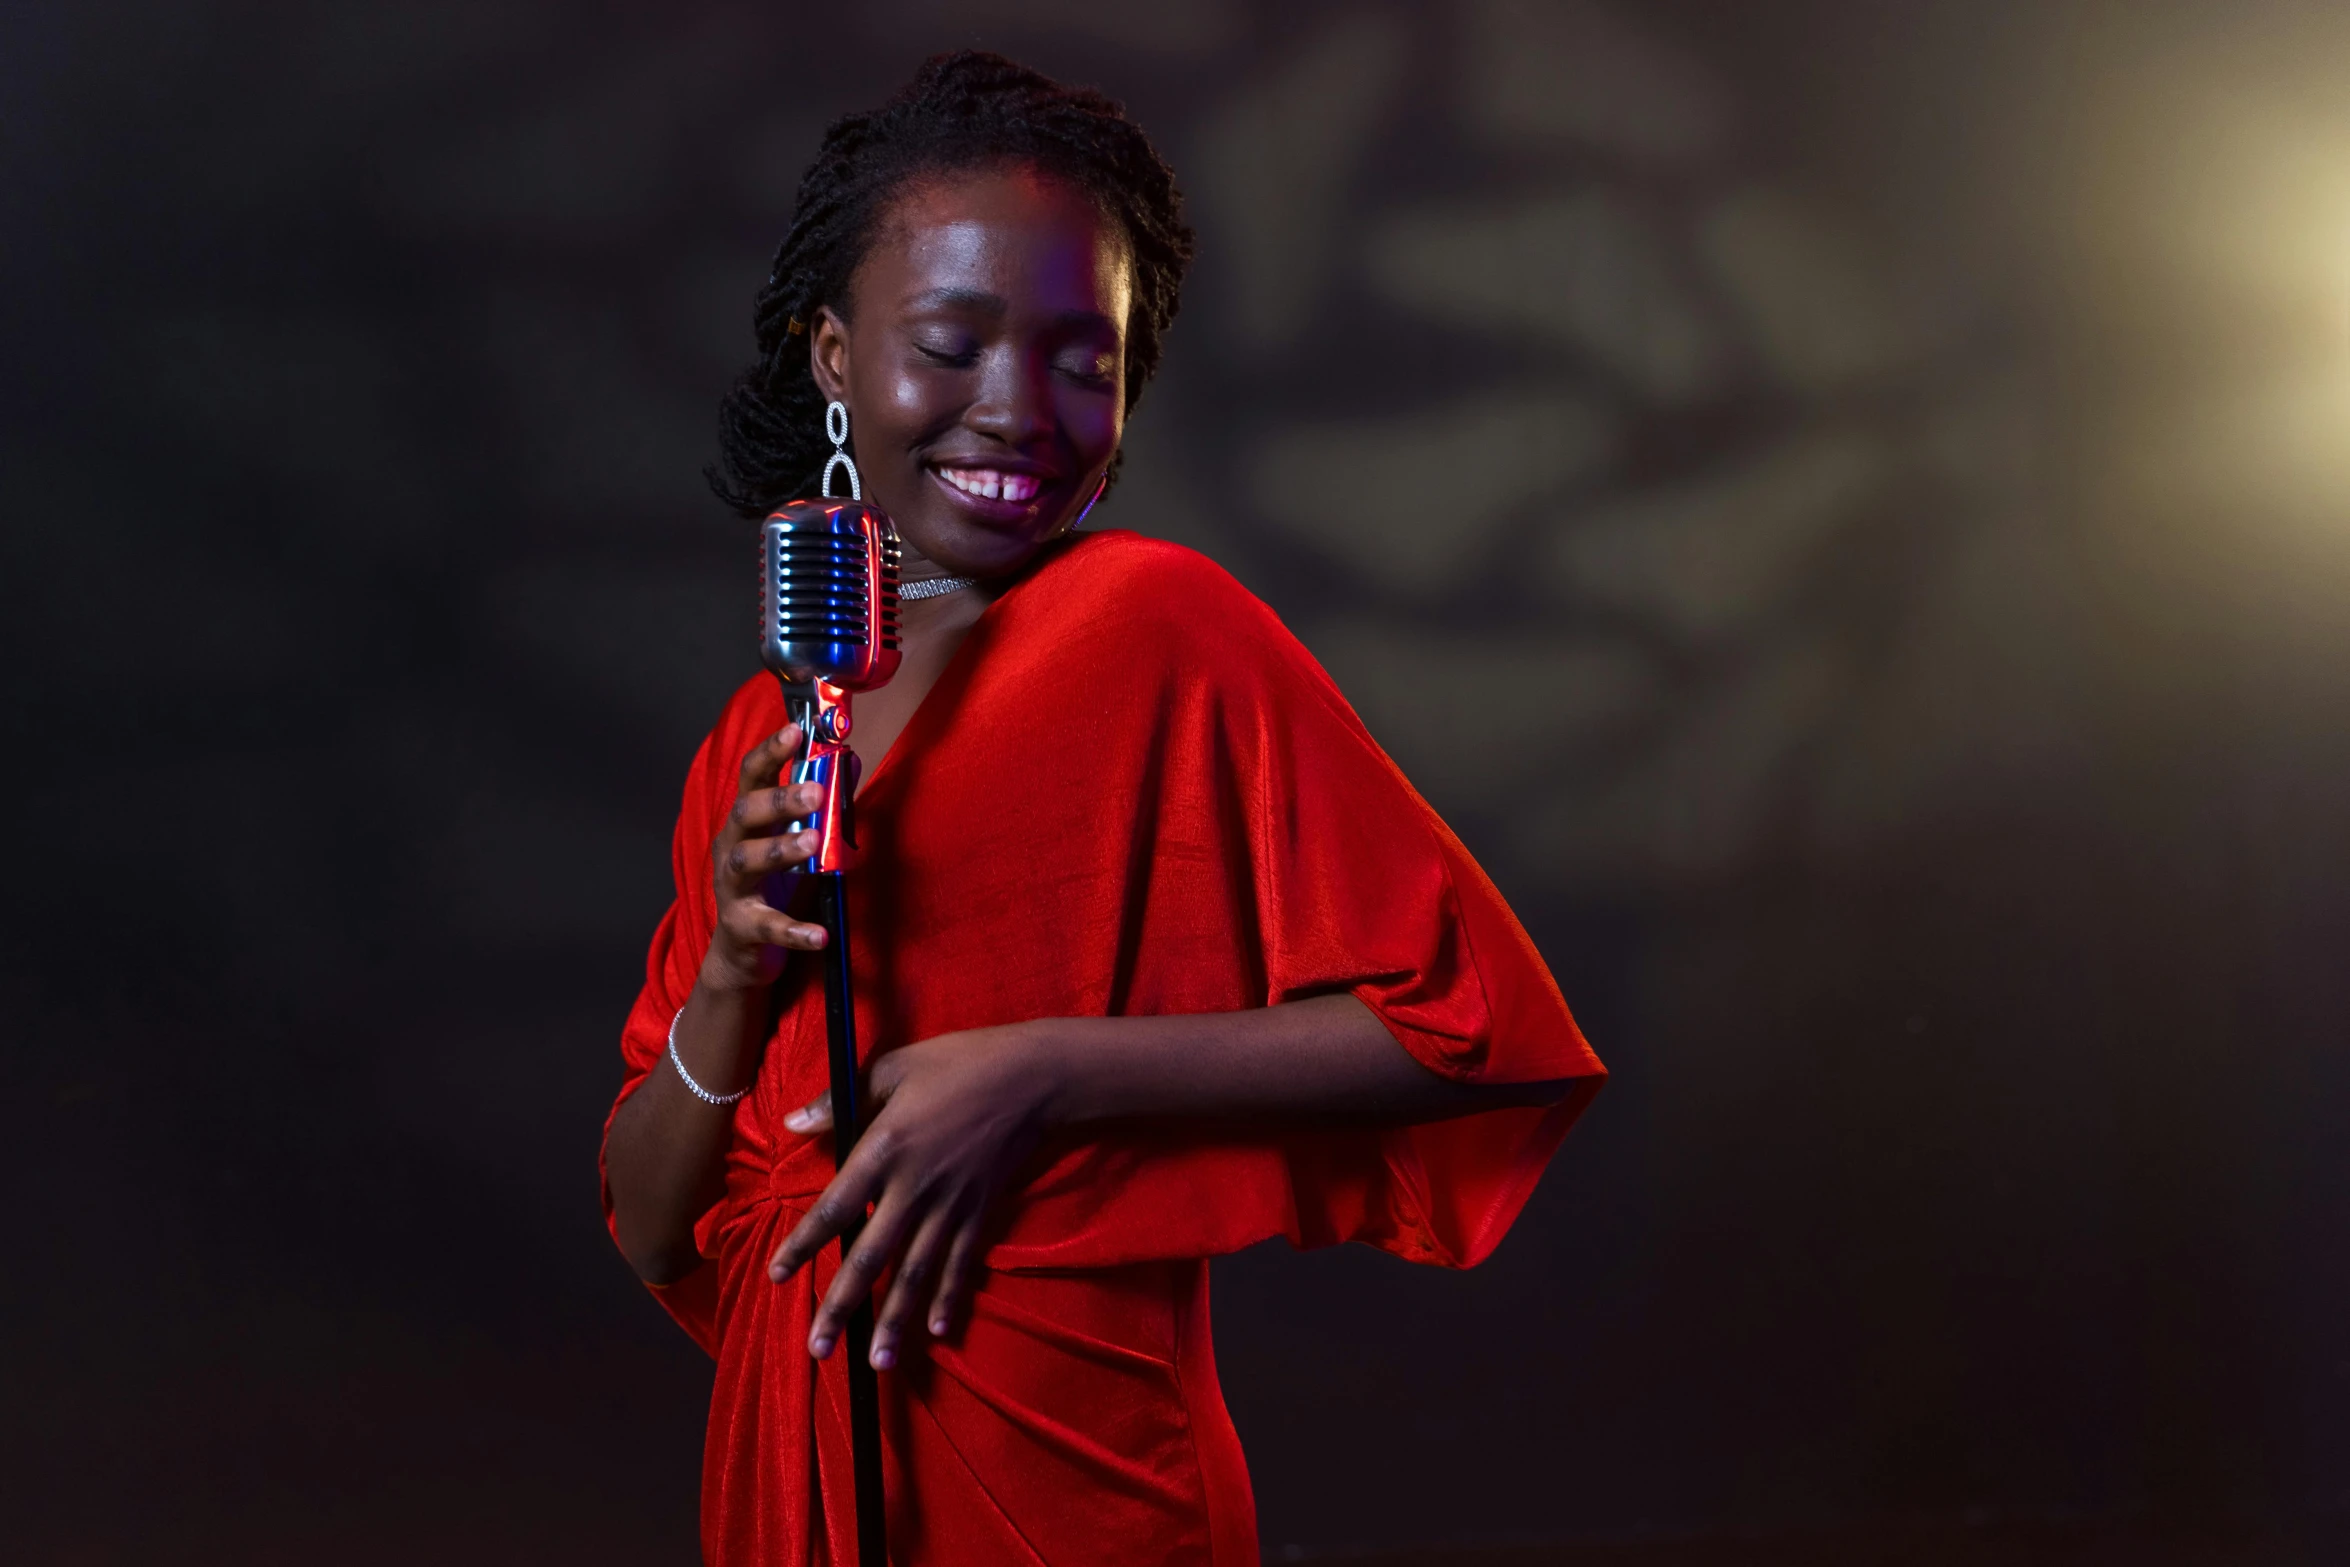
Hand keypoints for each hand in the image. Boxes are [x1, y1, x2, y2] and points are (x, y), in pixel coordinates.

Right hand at [702, 725, 831, 993]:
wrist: (741, 951)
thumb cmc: (771, 885)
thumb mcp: (793, 839)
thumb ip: (819, 804)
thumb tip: (849, 761)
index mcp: (746, 821)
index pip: (751, 777)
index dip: (770, 752)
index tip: (794, 731)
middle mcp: (731, 848)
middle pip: (745, 813)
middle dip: (778, 800)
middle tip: (814, 792)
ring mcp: (732, 888)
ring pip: (748, 862)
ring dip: (780, 849)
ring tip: (814, 843)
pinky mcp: (742, 926)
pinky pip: (768, 926)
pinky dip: (794, 930)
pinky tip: (820, 934)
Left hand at [767, 1027, 1062, 1368]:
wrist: (1034, 1077)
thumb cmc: (960, 1063)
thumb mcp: (893, 1067)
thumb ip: (840, 1099)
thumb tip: (793, 1124)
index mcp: (885, 1148)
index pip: (835, 1206)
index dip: (804, 1244)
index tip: (778, 1276)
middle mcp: (915, 1186)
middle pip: (871, 1256)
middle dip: (842, 1305)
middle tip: (819, 1347)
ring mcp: (952, 1204)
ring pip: (917, 1272)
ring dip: (895, 1319)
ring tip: (878, 1362)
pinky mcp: (983, 1211)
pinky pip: (962, 1263)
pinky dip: (950, 1298)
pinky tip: (937, 1330)